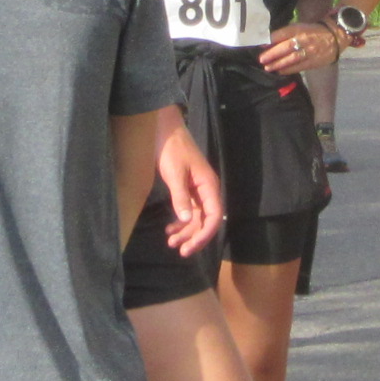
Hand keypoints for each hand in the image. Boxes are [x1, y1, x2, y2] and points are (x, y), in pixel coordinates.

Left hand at [159, 124, 224, 257]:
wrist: (165, 130)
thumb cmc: (172, 150)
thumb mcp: (175, 174)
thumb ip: (181, 197)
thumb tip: (187, 220)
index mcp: (209, 186)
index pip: (214, 216)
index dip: (205, 234)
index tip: (191, 246)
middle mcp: (207, 191)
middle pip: (206, 220)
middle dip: (194, 236)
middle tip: (179, 250)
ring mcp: (198, 191)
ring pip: (197, 218)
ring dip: (186, 231)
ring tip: (171, 242)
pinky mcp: (188, 190)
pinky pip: (189, 210)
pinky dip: (181, 221)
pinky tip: (170, 229)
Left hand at [256, 20, 339, 75]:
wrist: (335, 37)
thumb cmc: (314, 31)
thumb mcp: (300, 27)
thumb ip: (286, 34)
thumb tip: (269, 43)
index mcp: (299, 28)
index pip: (282, 34)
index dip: (270, 41)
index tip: (261, 46)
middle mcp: (303, 39)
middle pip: (285, 47)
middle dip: (272, 54)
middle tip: (262, 60)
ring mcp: (309, 51)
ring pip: (291, 59)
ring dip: (278, 64)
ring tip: (268, 68)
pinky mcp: (314, 61)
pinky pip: (299, 66)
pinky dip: (288, 70)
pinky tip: (280, 71)